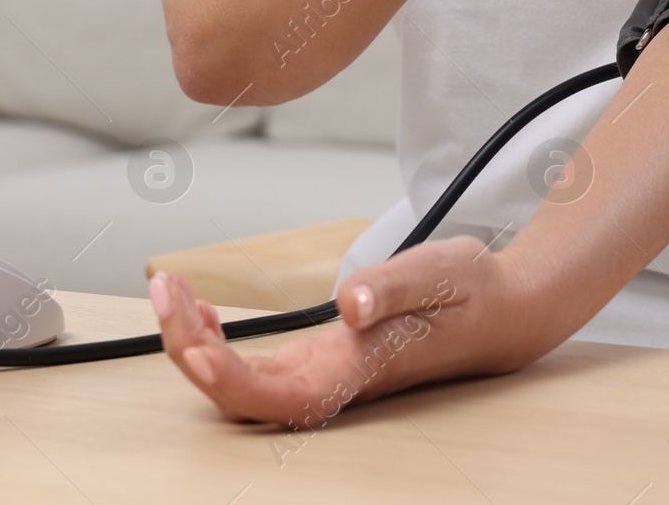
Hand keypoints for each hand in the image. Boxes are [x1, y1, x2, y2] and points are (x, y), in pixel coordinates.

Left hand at [150, 236, 533, 424]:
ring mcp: (323, 373)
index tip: (189, 337)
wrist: (504, 312)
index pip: (273, 396)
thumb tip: (350, 304)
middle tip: (164, 287)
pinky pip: (254, 367)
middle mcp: (332, 382)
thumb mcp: (439, 272)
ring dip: (195, 343)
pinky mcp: (321, 359)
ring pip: (240, 383)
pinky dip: (218, 340)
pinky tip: (205, 310)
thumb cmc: (474, 294)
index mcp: (355, 370)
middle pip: (240, 395)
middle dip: (188, 348)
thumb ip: (392, 288)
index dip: (221, 377)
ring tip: (172, 290)